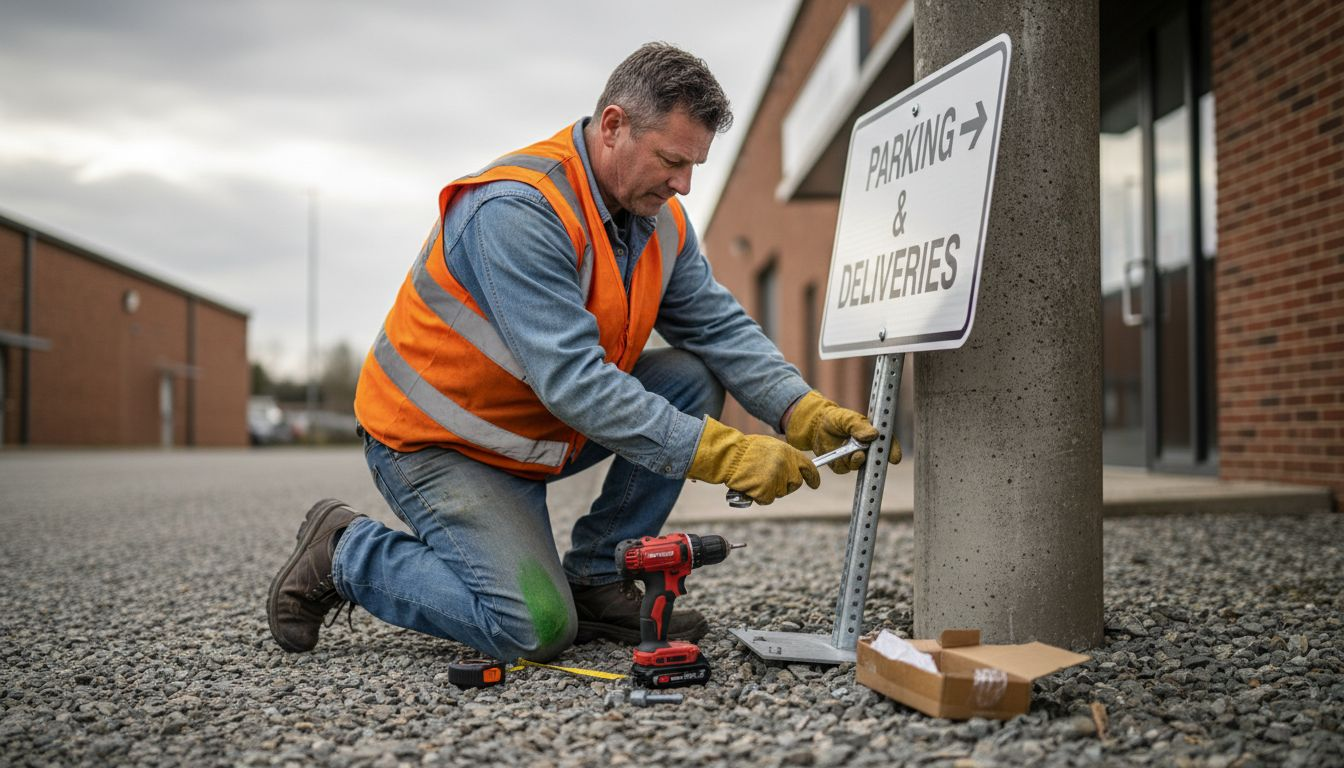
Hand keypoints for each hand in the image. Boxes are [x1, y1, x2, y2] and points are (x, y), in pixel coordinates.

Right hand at [688, 417, 819, 504]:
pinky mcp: (767, 491)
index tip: (815, 484)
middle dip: (785, 485)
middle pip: (795, 484)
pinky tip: (750, 486)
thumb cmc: (744, 450)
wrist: (728, 456)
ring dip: (768, 490)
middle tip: (769, 480)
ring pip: (780, 493)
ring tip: (754, 477)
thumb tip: (791, 469)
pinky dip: (758, 496)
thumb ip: (783, 457)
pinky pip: (766, 500)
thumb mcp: (769, 446)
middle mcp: (786, 466)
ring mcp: (777, 479)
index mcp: (788, 452)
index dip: (813, 477)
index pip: (808, 467)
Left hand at [784, 391, 900, 472]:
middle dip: (876, 459)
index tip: (894, 458)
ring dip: (859, 460)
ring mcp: (854, 458)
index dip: (893, 451)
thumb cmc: (837, 418)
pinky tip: (840, 454)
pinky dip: (842, 463)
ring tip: (857, 453)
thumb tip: (873, 435)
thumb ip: (859, 427)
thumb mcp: (848, 418)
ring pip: (860, 465)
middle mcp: (866, 449)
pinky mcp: (842, 465)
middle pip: (876, 459)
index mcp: (872, 436)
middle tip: (876, 456)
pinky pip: (844, 468)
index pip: (886, 444)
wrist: (817, 425)